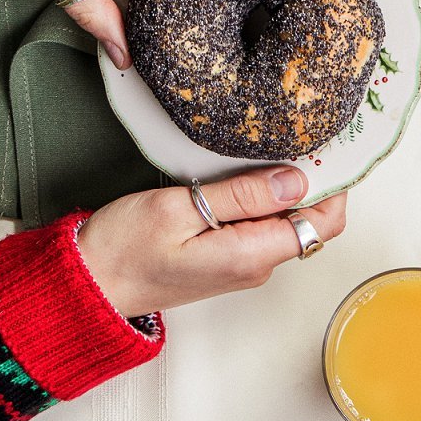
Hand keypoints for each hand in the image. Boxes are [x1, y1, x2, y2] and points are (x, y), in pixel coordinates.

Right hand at [76, 165, 346, 318]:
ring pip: (283, 220)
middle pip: (310, 219)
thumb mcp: (180, 209)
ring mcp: (242, 263)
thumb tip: (297, 179)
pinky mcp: (225, 257)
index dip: (334, 184)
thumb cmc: (122, 250)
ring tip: (271, 145)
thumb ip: (242, 196)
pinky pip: (259, 225)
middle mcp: (256, 265)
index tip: (328, 147)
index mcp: (252, 255)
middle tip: (299, 134)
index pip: (324, 222)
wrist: (87, 286)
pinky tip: (244, 172)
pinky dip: (260, 197)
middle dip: (311, 179)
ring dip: (282, 186)